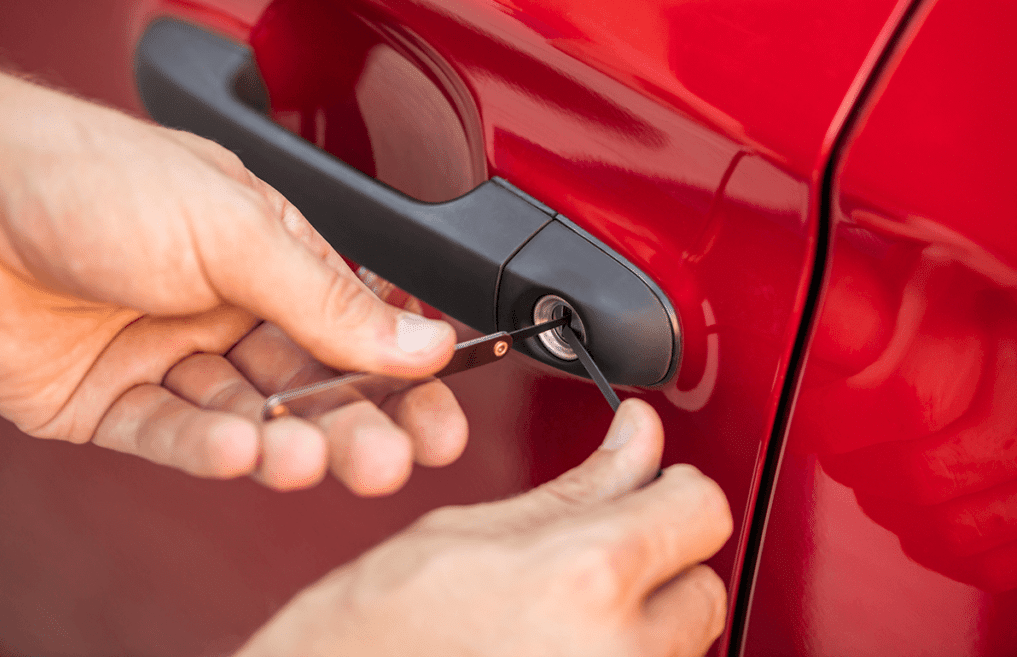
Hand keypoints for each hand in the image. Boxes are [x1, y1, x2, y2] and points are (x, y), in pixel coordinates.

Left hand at [0, 69, 463, 493]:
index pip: (360, 325)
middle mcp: (227, 307)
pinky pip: (174, 436)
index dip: (406, 375)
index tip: (442, 417)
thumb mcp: (233, 228)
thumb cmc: (87, 174)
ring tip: (307, 460)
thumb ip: (329, 298)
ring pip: (250, 417)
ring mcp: (171, 355)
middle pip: (312, 384)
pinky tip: (240, 451)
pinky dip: (209, 450)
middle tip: (391, 459)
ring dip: (285, 443)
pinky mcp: (113, 402)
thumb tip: (421, 340)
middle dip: (357, 424)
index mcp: (271, 253)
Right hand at [238, 399, 732, 656]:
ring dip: (643, 626)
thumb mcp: (468, 534)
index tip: (652, 493)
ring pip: (683, 647)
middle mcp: (621, 655)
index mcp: (585, 577)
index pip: (701, 509)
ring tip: (559, 624)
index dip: (674, 491)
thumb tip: (638, 439)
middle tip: (588, 567)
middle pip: (704, 584)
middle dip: (660, 566)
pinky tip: (557, 652)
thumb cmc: (369, 637)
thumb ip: (578, 488)